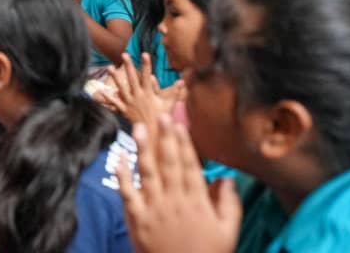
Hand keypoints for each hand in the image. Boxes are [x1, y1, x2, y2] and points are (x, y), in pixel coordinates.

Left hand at [102, 53, 185, 129]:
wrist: (153, 134)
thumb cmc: (162, 119)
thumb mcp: (170, 105)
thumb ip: (175, 92)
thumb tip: (183, 81)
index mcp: (149, 93)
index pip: (147, 76)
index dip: (146, 64)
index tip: (144, 54)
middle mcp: (138, 96)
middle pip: (132, 78)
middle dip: (129, 65)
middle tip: (124, 54)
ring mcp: (130, 103)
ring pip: (121, 87)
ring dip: (115, 77)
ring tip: (109, 67)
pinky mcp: (124, 110)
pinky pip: (115, 102)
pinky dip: (108, 96)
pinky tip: (101, 89)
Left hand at [117, 119, 240, 252]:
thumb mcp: (229, 233)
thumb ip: (230, 204)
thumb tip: (227, 177)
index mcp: (197, 202)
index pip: (189, 165)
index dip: (183, 142)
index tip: (178, 123)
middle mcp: (174, 200)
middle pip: (168, 163)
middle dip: (164, 137)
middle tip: (160, 115)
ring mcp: (153, 209)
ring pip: (147, 172)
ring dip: (142, 149)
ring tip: (138, 128)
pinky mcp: (136, 218)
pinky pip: (127, 193)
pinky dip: (122, 175)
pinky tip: (119, 157)